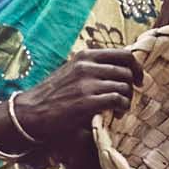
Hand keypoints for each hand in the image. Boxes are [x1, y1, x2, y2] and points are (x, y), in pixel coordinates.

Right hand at [13, 50, 142, 146]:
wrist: (30, 112)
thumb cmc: (52, 96)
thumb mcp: (72, 73)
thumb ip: (94, 69)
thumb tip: (121, 72)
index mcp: (85, 56)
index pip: (124, 54)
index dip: (137, 67)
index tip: (139, 80)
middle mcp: (87, 65)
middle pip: (127, 70)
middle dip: (132, 87)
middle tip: (127, 99)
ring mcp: (87, 83)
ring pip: (124, 85)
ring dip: (127, 99)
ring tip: (119, 110)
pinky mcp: (87, 101)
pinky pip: (118, 99)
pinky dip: (122, 108)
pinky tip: (116, 115)